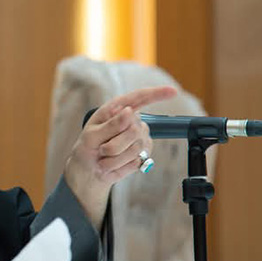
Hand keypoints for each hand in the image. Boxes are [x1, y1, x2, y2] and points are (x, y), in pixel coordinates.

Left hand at [63, 86, 177, 228]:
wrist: (90, 168)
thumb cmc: (88, 147)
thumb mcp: (92, 135)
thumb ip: (111, 124)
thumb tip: (129, 111)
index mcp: (117, 109)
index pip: (140, 98)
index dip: (157, 94)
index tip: (173, 91)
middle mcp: (131, 121)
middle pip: (133, 130)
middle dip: (114, 145)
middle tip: (101, 149)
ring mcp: (139, 137)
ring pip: (135, 148)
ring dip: (114, 157)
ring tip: (105, 157)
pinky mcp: (143, 153)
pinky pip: (136, 161)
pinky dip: (120, 166)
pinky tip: (113, 163)